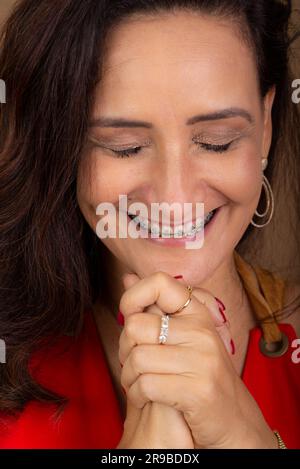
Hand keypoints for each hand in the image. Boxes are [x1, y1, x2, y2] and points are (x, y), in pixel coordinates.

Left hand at [117, 273, 193, 448]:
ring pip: (136, 358)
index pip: (159, 282)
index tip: (130, 316)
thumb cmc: (200, 374)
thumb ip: (155, 306)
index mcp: (198, 313)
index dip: (133, 296)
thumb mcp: (183, 335)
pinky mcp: (197, 390)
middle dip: (124, 348)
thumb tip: (127, 276)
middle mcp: (202, 331)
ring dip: (128, 377)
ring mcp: (202, 360)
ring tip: (137, 382)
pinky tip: (145, 397)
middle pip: (136, 325)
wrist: (232, 419)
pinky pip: (145, 385)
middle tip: (131, 362)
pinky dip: (136, 395)